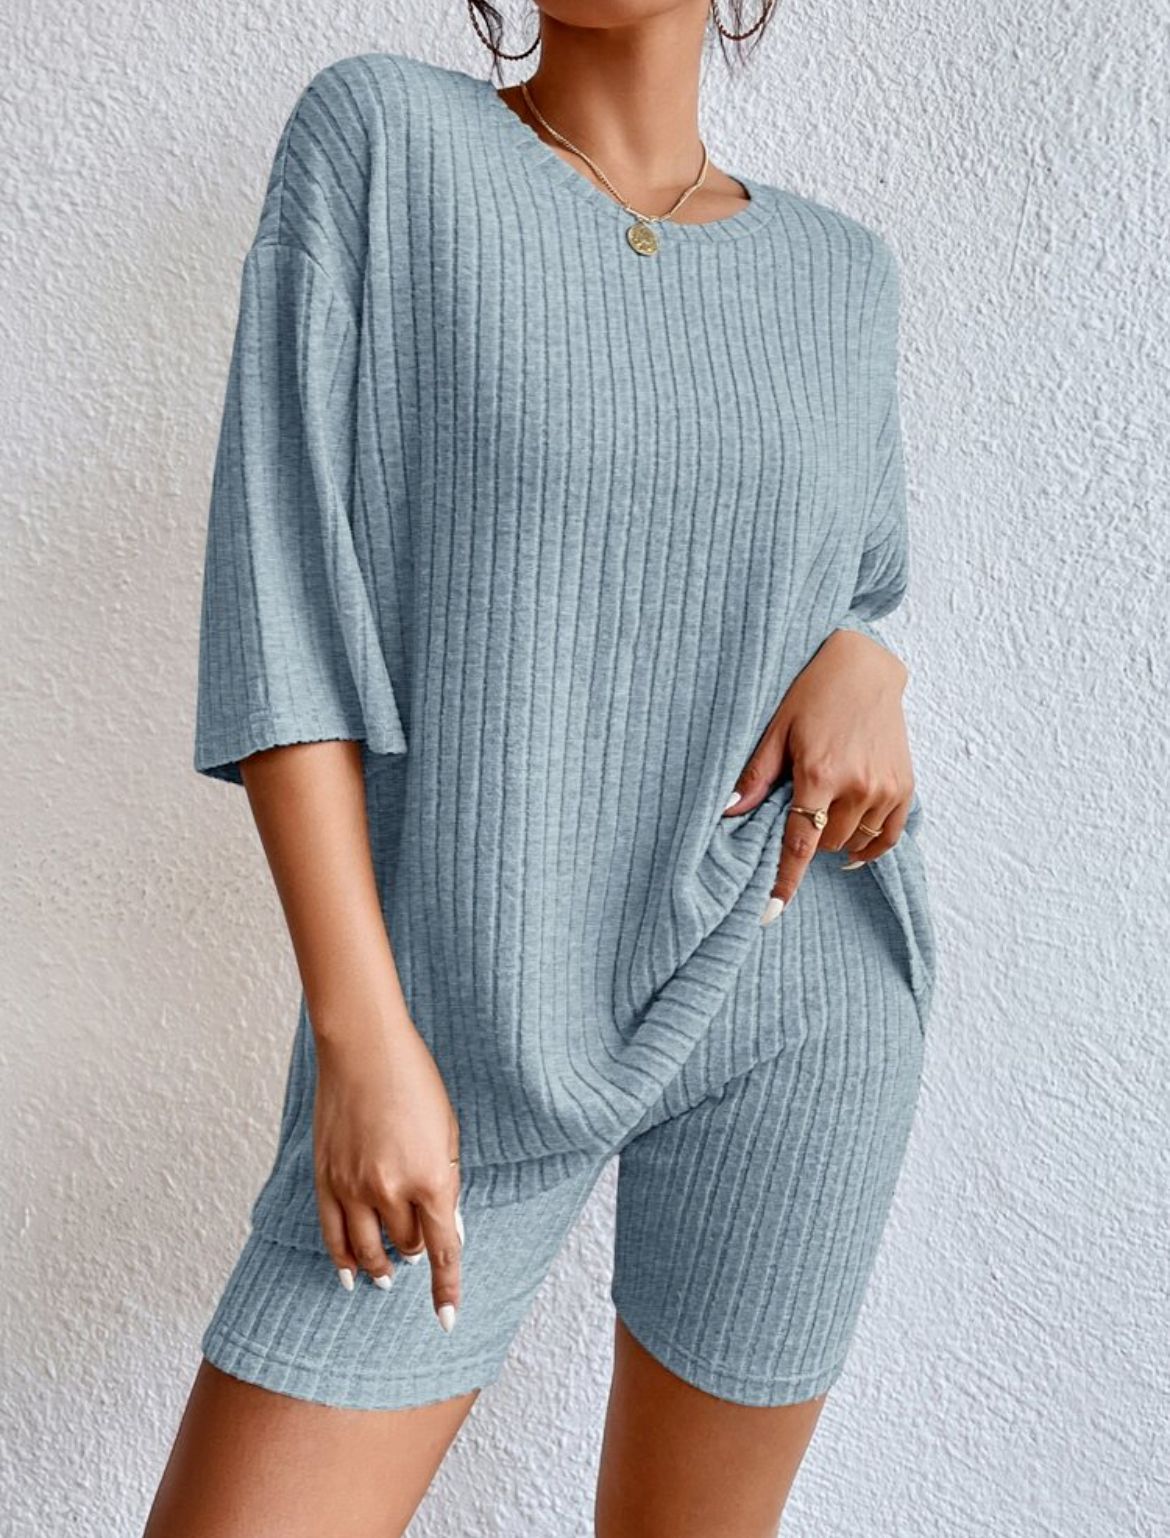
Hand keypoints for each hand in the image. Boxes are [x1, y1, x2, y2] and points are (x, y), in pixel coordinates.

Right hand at [312, 1010, 463, 1331]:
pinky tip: (349, 1275)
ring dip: (380, 1266)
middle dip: (417, 1250)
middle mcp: (391, 1190)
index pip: (443, 1251)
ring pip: (368, 1250)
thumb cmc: (415, 1082)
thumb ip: (447, 1184)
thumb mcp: (448, 1132)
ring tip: (384, 1276)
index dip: (445, 1289)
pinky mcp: (326, 1178)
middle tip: (419, 1243)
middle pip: (406, 1246)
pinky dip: (343, 1260)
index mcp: (432, 1178)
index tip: (446, 1319)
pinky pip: (332, 1235)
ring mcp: (353, 1187)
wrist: (365, 1049)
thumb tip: (446, 1230)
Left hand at [724, 629, 913, 920]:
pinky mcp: (905, 785)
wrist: (864, 666)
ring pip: (853, 841)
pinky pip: (888, 835)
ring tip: (821, 813)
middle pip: (825, 843)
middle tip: (797, 809)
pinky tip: (852, 846)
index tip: (771, 912)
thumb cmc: (812, 692)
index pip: (800, 843)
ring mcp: (885, 787)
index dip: (785, 881)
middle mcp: (857, 785)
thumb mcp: (776, 729)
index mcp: (819, 774)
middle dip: (806, 837)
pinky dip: (869, 846)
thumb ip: (755, 777)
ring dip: (833, 837)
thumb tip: (728, 814)